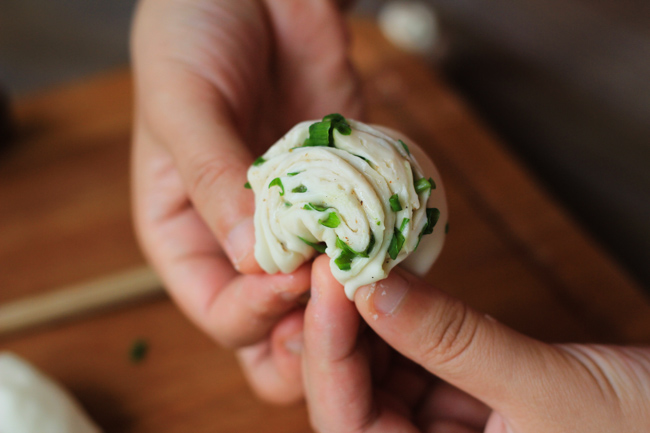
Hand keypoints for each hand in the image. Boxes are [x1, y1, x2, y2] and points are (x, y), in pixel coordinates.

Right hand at [131, 0, 360, 402]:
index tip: (294, 279)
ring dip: (353, 295)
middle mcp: (240, 238)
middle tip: (343, 311)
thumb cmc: (194, 31)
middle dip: (307, 329)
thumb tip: (253, 261)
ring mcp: (297, 219)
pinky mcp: (342, 190)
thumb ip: (213, 181)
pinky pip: (365, 236)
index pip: (217, 309)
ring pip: (326, 292)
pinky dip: (384, 247)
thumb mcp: (183, 102)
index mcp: (185, 233)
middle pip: (274, 322)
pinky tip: (399, 241)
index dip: (254, 311)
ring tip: (376, 277)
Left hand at [303, 255, 649, 431]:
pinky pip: (418, 360)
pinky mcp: (463, 403)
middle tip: (336, 261)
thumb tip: (374, 287)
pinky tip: (399, 280)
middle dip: (340, 329)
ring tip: (363, 262)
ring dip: (370, 319)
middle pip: (353, 398)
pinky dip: (407, 320)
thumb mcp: (544, 388)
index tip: (330, 279)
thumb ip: (453, 340)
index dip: (330, 350)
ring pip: (380, 375)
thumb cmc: (641, 432)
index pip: (349, 424)